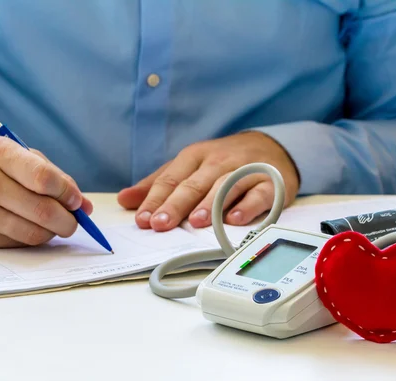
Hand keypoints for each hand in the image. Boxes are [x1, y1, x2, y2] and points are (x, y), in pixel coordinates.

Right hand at [0, 137, 91, 247]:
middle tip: (74, 221)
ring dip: (52, 233)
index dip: (67, 193)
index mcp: (0, 153)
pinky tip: (30, 227)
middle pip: (41, 211)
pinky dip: (31, 238)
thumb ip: (54, 177)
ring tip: (55, 225)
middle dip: (68, 220)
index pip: (43, 178)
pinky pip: (16, 243)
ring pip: (31, 233)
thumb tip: (85, 206)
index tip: (77, 201)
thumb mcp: (17, 156)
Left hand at [117, 131, 299, 230]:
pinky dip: (248, 206)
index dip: (155, 200)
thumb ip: (158, 184)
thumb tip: (124, 200)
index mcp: (195, 157)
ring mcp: (245, 169)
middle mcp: (218, 161)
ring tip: (196, 222)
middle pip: (194, 184)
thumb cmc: (222, 162)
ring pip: (225, 186)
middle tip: (162, 224)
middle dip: (176, 204)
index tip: (142, 220)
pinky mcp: (270, 182)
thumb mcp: (188, 167)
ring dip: (211, 204)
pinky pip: (258, 193)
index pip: (171, 179)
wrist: (270, 146)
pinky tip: (235, 219)